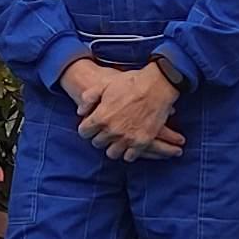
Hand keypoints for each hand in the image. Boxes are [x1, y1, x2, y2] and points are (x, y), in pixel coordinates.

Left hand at [71, 59, 187, 160]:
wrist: (157, 85)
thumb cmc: (131, 82)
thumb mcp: (105, 84)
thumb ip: (89, 98)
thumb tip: (80, 111)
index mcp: (100, 117)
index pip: (84, 132)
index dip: (87, 128)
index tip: (92, 126)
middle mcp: (112, 131)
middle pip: (97, 143)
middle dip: (100, 137)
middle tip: (105, 131)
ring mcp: (127, 138)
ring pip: (112, 153)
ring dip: (113, 146)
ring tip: (117, 140)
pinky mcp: (142, 142)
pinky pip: (130, 157)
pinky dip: (128, 152)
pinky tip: (129, 145)